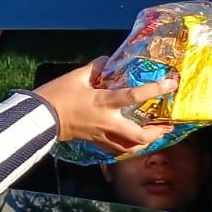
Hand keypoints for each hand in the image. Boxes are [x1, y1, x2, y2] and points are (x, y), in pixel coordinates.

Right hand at [33, 57, 175, 154]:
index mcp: (104, 102)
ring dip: (145, 143)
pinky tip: (132, 142)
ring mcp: (101, 135)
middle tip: (167, 126)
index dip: (155, 89)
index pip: (134, 96)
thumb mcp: (77, 76)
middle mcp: (107, 122)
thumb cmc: (58, 95)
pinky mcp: (94, 142)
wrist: (40, 118)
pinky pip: (116, 150)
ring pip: (129, 148)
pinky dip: (128, 147)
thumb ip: (96, 67)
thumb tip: (107, 61)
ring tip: (155, 136)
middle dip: (156, 133)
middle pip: (138, 136)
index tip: (171, 84)